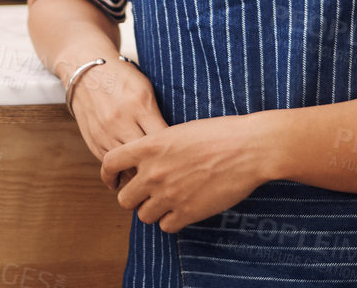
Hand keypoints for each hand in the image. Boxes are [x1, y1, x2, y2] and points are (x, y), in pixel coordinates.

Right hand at [68, 59, 166, 165]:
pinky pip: (112, 165)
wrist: (84, 73)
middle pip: (146, 155)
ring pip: (128, 166)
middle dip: (158, 164)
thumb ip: (158, 115)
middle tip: (170, 169)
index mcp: (139, 104)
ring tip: (153, 174)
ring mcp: (105, 133)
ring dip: (141, 172)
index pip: (163, 137)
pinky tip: (134, 172)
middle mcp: (120, 121)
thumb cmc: (121, 79)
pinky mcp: (94, 142)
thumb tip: (175, 142)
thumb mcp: (145, 88)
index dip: (174, 148)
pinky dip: (124, 171)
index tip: (181, 152)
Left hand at [99, 115, 273, 233]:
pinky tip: (183, 210)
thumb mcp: (179, 131)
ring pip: (143, 216)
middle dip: (135, 198)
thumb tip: (147, 160)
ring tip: (169, 201)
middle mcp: (154, 172)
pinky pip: (166, 226)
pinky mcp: (188, 212)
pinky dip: (172, 221)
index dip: (109, 175)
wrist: (247, 148)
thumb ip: (157, 148)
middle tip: (148, 194)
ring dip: (153, 211)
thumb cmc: (218, 133)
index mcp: (149, 146)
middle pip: (124, 199)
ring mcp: (169, 194)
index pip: (110, 163)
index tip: (115, 180)